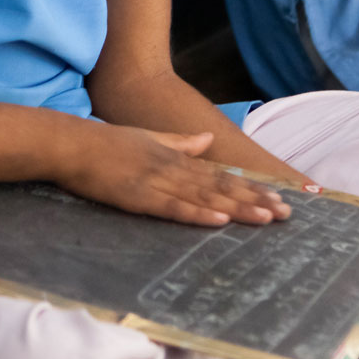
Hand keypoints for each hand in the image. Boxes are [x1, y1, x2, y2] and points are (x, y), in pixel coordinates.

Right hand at [54, 127, 291, 227]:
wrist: (71, 144)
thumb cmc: (106, 143)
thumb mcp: (149, 138)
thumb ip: (180, 141)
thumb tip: (208, 140)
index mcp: (176, 156)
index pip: (221, 174)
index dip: (251, 187)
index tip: (278, 197)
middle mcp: (173, 168)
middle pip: (222, 186)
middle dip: (255, 200)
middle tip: (286, 213)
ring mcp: (157, 181)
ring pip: (205, 196)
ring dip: (238, 208)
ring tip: (266, 218)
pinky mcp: (139, 196)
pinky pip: (173, 207)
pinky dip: (198, 214)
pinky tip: (219, 220)